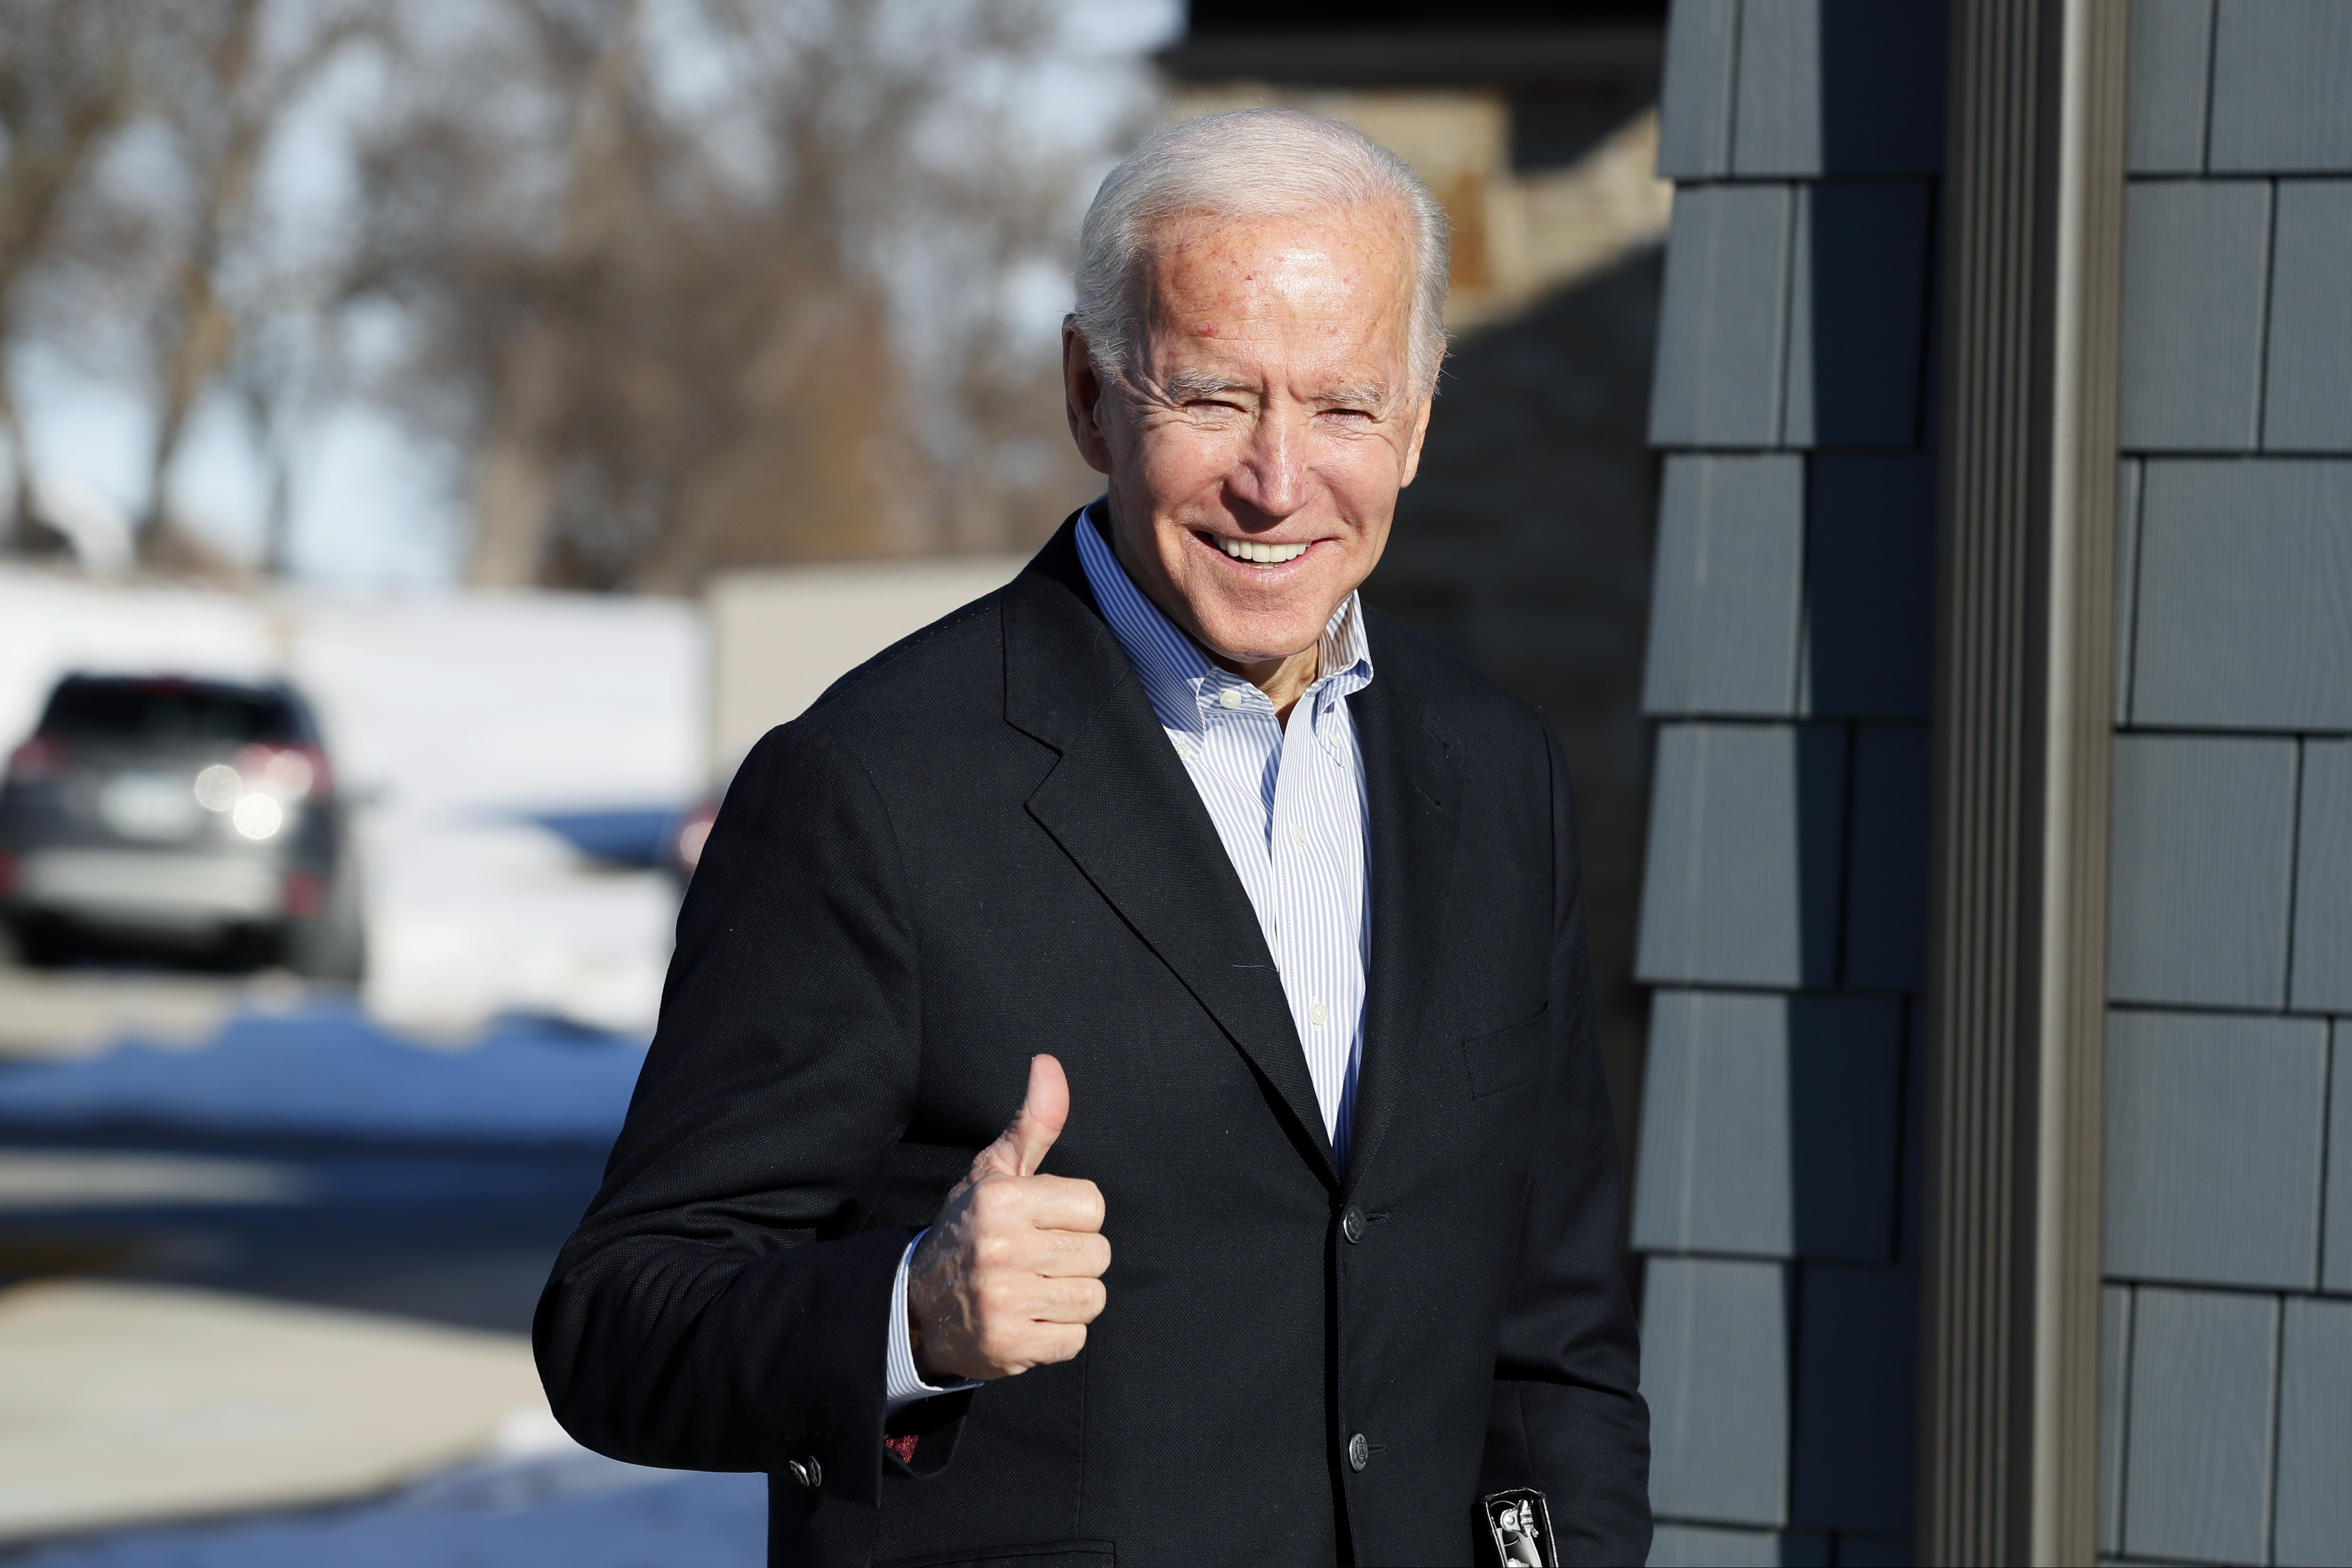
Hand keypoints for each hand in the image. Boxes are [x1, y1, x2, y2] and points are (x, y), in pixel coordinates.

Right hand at [907, 1054, 1108, 1382]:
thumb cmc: (970, 1230)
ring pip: (1091, 1298)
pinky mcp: (1009, 1345)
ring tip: (1034, 1289)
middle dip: (1074, 1258)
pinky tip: (1028, 1320)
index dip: (1075, 1216)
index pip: (1092, 1205)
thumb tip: (1048, 1064)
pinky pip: (1075, 1339)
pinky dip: (1058, 1335)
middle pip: (1097, 1254)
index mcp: (1001, 1199)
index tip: (1045, 1223)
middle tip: (1038, 1260)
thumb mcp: (996, 1172)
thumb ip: (1033, 1123)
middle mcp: (1000, 1247)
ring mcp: (1003, 1300)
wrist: (916, 1307)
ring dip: (1070, 1298)